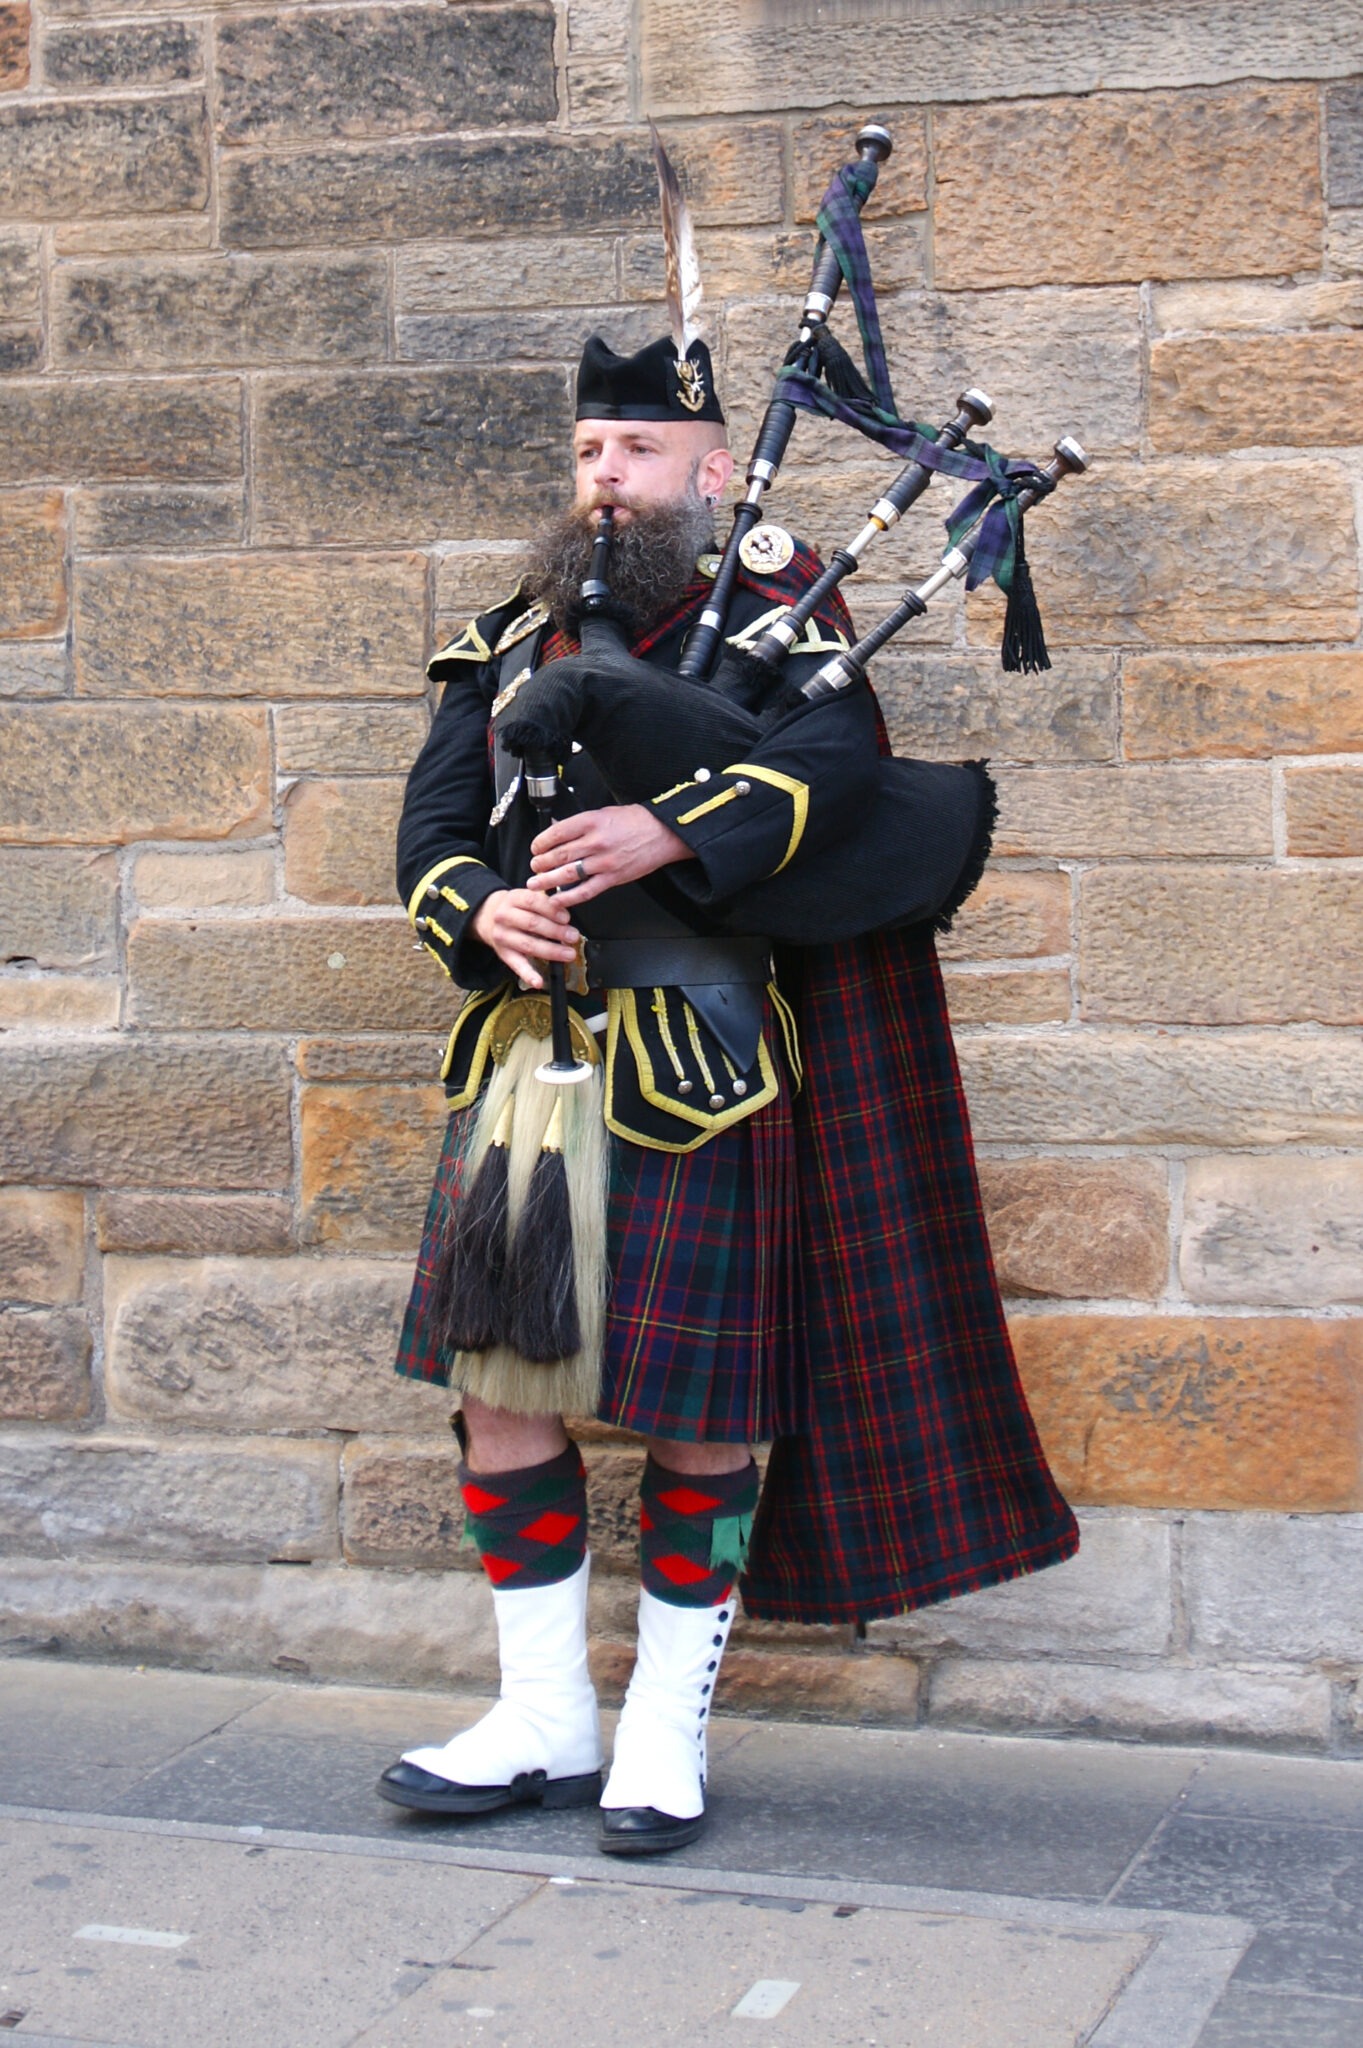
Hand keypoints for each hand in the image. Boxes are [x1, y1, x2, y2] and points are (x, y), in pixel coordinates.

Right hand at [470, 888, 579, 990]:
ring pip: (528, 945)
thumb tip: (567, 914)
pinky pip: (517, 965)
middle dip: (556, 931)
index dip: (551, 910)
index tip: (567, 918)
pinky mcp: (503, 954)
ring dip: (551, 951)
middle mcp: (504, 917)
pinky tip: (539, 982)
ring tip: (569, 954)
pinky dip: (528, 975)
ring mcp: (503, 936)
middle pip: (532, 924)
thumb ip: (546, 902)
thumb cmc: (518, 908)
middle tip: (573, 936)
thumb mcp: (527, 897)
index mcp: (513, 899)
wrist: (488, 917)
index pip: (533, 902)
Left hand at [525, 805, 689, 905]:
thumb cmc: (636, 822)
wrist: (663, 833)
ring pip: (568, 873)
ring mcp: (604, 862)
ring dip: (548, 880)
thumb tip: (556, 830)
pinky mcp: (613, 878)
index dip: (541, 843)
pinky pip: (586, 890)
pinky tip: (557, 900)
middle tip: (533, 866)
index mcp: (592, 821)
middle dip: (540, 863)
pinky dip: (569, 897)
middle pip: (559, 855)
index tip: (535, 848)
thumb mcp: (604, 813)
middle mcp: (596, 841)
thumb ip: (580, 824)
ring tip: (536, 883)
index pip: (557, 833)